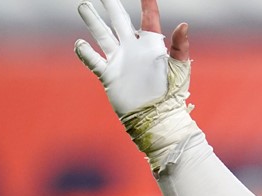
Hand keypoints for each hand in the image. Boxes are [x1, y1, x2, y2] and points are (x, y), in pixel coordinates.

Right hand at [74, 0, 198, 173]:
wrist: (156, 118)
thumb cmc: (172, 94)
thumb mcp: (179, 68)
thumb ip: (180, 46)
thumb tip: (183, 25)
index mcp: (152, 45)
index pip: (149, 18)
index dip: (147, 4)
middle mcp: (134, 49)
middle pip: (119, 21)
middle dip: (110, 6)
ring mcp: (120, 61)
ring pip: (103, 35)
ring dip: (92, 21)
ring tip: (83, 6)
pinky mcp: (109, 75)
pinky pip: (94, 60)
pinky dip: (85, 52)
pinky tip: (79, 43)